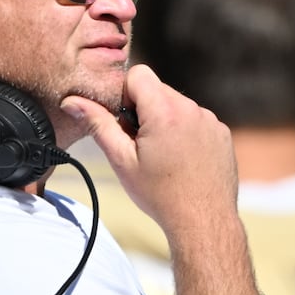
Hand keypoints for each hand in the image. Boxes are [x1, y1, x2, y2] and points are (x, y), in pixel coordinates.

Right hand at [60, 64, 237, 235]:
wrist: (203, 221)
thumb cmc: (160, 194)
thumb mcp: (122, 160)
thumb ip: (97, 125)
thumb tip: (72, 102)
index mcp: (165, 111)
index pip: (139, 74)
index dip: (126, 95)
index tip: (127, 124)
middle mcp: (191, 109)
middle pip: (158, 90)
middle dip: (145, 110)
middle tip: (142, 145)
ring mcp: (210, 120)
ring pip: (177, 106)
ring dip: (166, 122)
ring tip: (164, 157)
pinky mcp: (222, 132)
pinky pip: (197, 120)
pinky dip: (186, 132)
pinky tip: (183, 161)